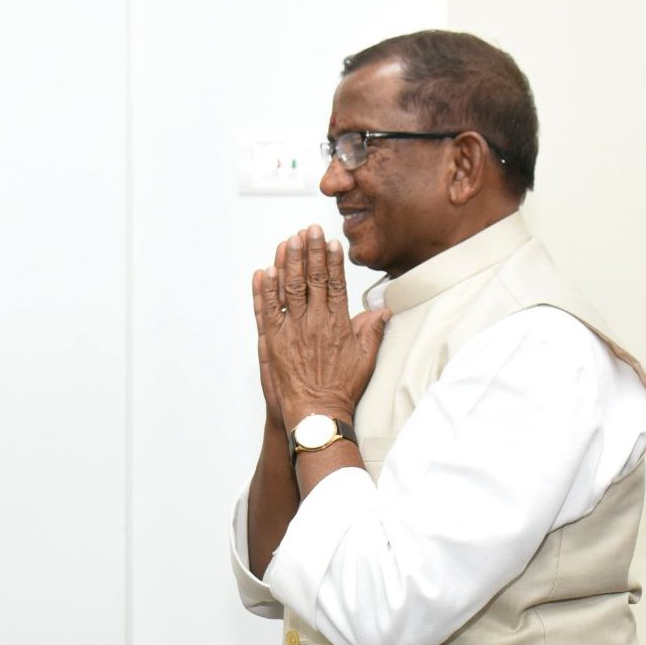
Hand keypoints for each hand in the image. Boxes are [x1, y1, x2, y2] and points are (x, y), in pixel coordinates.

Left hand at [255, 226, 388, 424]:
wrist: (317, 414)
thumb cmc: (341, 390)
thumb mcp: (365, 359)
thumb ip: (373, 331)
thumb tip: (382, 311)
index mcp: (337, 324)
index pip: (335, 283)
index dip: (332, 261)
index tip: (331, 243)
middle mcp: (314, 323)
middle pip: (311, 279)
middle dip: (310, 252)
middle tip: (308, 230)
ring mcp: (292, 331)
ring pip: (289, 289)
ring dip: (288, 263)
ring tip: (288, 242)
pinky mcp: (273, 343)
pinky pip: (267, 311)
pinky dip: (264, 291)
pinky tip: (263, 273)